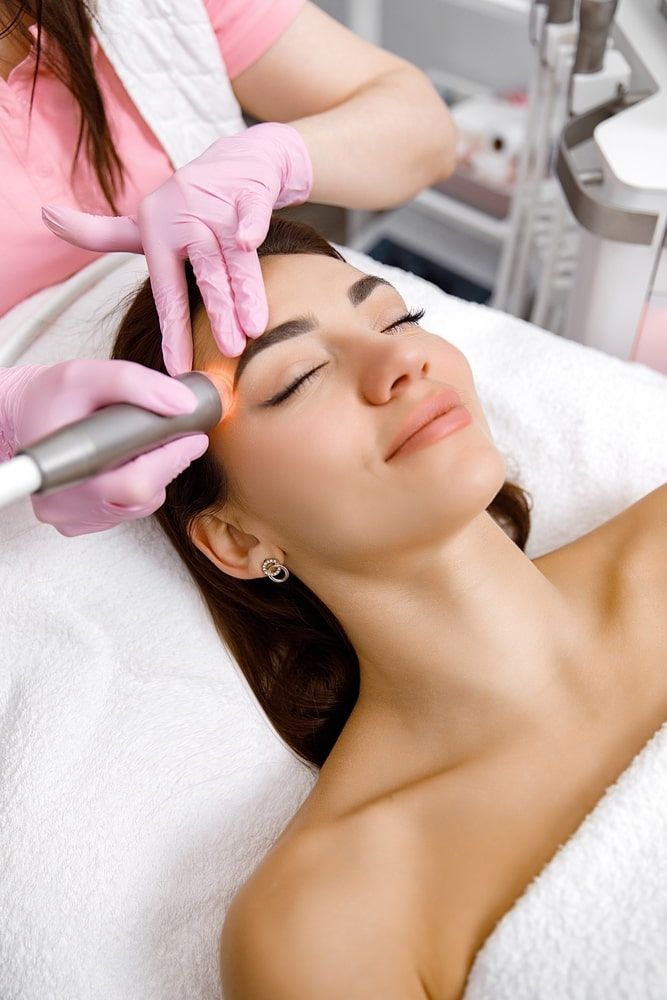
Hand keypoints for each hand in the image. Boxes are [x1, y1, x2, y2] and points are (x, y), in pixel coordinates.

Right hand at [0, 360, 208, 535]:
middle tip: (179, 437)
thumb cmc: (50, 398)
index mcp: (65, 470)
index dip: (170, 461)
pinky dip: (137, 488)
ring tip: (143, 446)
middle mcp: (65, 502)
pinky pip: (126, 511)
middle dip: (168, 464)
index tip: (192, 438)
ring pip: (137, 506)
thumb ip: (135, 383)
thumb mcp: (88, 375)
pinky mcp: (79, 523)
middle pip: (141, 497)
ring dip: (154, 476)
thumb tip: (182, 405)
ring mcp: (71, 517)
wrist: (26, 415)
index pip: (134, 483)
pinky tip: (127, 464)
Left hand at [41, 122, 312, 373]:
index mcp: (158, 233)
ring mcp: (218, 206)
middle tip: (229, 350)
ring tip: (252, 328)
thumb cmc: (191, 203)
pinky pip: (251, 211)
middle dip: (219, 314)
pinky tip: (249, 241)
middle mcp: (185, 219)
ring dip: (244, 290)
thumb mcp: (146, 221)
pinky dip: (250, 225)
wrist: (239, 159)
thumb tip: (47, 217)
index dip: (174, 332)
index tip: (180, 367)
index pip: (168, 292)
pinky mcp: (248, 192)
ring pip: (232, 255)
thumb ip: (103, 233)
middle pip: (204, 276)